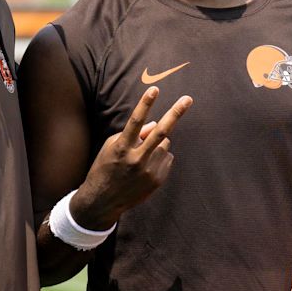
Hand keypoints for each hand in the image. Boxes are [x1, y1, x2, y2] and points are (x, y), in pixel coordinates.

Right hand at [70, 87, 192, 229]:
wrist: (103, 201)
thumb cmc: (105, 167)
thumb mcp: (112, 147)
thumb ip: (134, 134)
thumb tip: (155, 124)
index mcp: (122, 148)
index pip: (136, 121)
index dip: (145, 104)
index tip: (154, 89)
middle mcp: (137, 159)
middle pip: (161, 132)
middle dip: (175, 113)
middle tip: (188, 99)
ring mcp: (149, 171)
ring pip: (164, 144)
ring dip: (157, 143)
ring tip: (142, 155)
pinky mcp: (158, 180)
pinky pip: (167, 158)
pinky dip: (160, 157)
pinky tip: (146, 167)